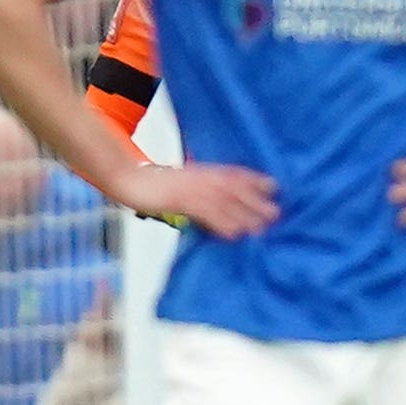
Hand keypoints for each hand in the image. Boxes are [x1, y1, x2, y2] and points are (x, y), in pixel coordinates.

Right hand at [115, 161, 277, 237]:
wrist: (129, 179)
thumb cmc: (152, 182)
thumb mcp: (179, 180)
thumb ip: (197, 184)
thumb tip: (214, 199)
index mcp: (201, 170)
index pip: (233, 172)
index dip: (254, 179)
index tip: (273, 187)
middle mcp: (201, 177)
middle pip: (235, 188)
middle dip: (256, 200)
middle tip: (276, 213)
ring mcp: (192, 188)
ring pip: (225, 202)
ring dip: (245, 215)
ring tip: (261, 228)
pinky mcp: (181, 199)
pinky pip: (207, 213)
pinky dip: (222, 224)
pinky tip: (234, 234)